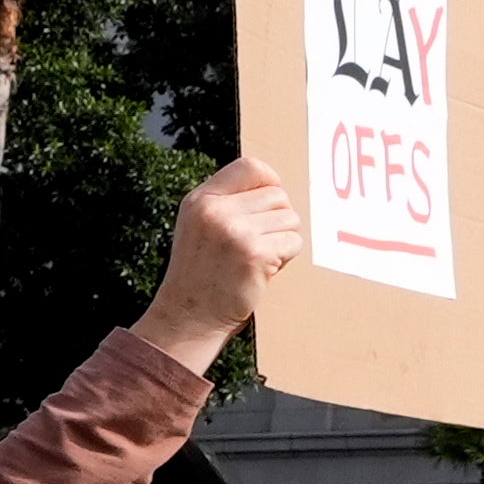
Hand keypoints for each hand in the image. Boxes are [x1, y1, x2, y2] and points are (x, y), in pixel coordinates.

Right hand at [142, 162, 304, 365]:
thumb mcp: (200, 226)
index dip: (270, 180)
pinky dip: (286, 258)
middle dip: (278, 220)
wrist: (189, 316)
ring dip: (283, 240)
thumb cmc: (201, 272)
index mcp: (201, 200)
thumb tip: (275, 185)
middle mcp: (216, 211)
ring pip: (290, 219)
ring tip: (259, 258)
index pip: (250, 167)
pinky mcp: (255, 254)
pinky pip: (294, 242)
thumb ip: (228, 203)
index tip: (272, 202)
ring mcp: (235, 232)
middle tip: (260, 244)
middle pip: (278, 196)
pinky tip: (263, 271)